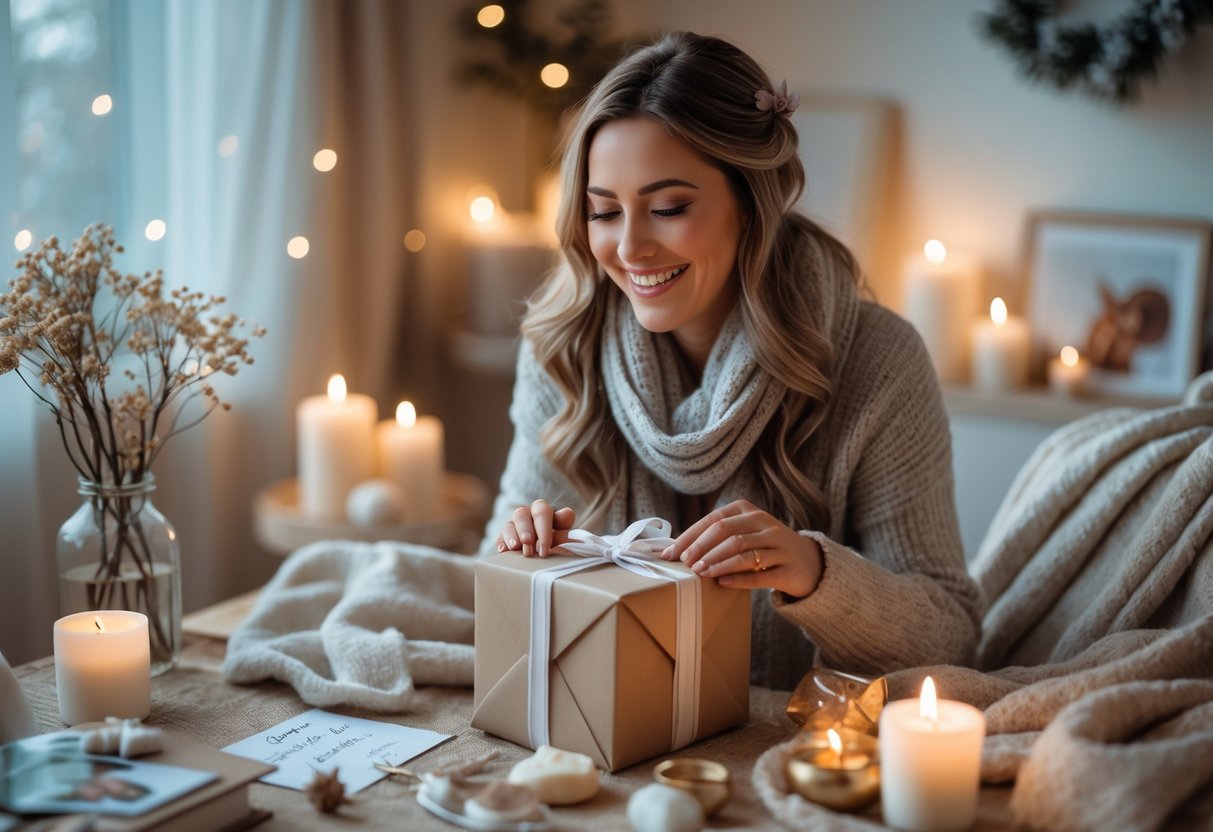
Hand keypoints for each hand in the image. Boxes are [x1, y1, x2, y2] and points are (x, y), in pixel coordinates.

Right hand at [496, 499, 576, 556]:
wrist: (543, 557)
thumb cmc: (555, 544)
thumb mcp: (562, 539)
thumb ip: (564, 531)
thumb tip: (568, 516)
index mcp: (542, 511)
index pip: (541, 511)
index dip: (543, 529)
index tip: (545, 549)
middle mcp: (526, 515)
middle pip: (522, 515)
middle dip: (525, 530)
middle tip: (529, 545)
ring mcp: (513, 525)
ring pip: (509, 524)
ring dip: (512, 536)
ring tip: (516, 547)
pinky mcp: (503, 537)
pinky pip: (500, 537)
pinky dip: (502, 543)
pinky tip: (504, 551)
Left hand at [660, 500, 823, 597]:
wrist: (809, 563)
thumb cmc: (765, 548)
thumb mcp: (744, 533)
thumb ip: (718, 536)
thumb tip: (677, 549)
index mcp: (749, 511)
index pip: (714, 520)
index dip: (690, 536)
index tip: (670, 553)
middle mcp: (765, 524)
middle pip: (727, 532)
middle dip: (701, 548)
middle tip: (684, 564)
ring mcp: (779, 545)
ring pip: (743, 551)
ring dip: (717, 563)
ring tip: (699, 574)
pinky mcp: (788, 569)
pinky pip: (760, 574)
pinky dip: (739, 579)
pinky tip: (723, 583)